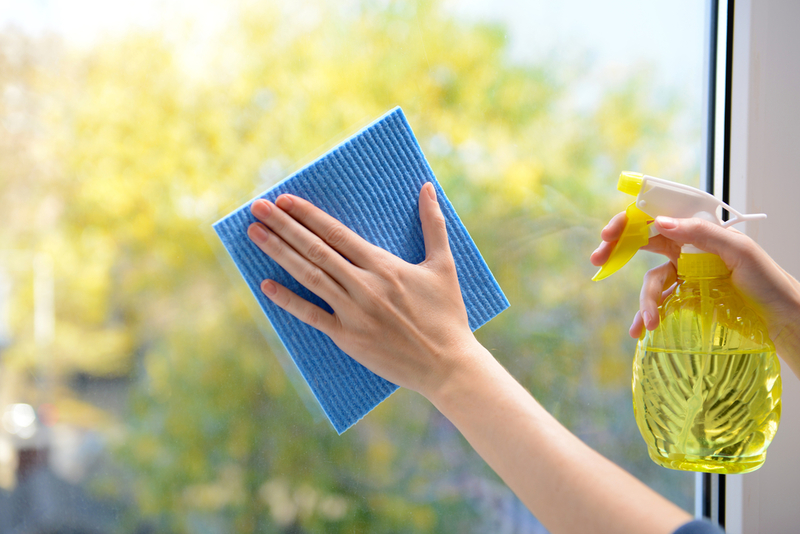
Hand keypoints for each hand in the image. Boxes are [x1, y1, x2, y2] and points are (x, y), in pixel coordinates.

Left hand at [246, 182, 485, 397]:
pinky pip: (312, 316)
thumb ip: (433, 224)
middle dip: (283, 226)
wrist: (447, 365)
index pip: (336, 233)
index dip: (308, 215)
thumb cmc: (447, 314)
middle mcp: (364, 286)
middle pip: (315, 249)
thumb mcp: (444, 265)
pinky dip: (288, 301)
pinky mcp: (348, 338)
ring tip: (255, 234)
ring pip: (309, 276)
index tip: (284, 199)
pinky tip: (265, 285)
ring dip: (278, 253)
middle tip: (257, 208)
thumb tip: (428, 187)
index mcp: (384, 265)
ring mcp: (353, 313)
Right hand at [591, 214, 799, 375]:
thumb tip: (661, 222)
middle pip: (643, 243)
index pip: (656, 217)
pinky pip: (659, 304)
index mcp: (698, 232)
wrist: (782, 318)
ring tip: (648, 324)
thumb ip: (702, 234)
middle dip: (617, 250)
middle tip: (598, 260)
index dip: (629, 222)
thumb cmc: (768, 281)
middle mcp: (688, 250)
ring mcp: (685, 276)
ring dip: (644, 302)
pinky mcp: (686, 300)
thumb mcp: (739, 252)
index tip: (610, 234)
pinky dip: (646, 316)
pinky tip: (641, 330)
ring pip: (651, 282)